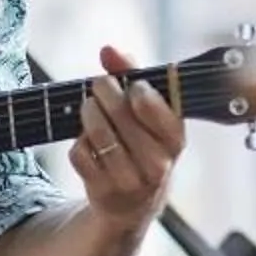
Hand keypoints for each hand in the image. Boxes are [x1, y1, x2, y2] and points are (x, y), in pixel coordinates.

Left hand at [72, 43, 184, 231]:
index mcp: (176, 142)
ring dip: (89, 113)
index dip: (141, 93)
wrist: (131, 206)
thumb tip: (108, 49)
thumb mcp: (148, 115)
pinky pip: (81, 154)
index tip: (132, 85)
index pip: (160, 112)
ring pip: (100, 135)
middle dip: (106, 93)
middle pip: (123, 117)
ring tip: (89, 106)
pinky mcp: (103, 192)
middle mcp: (158, 165)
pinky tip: (87, 140)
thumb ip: (132, 76)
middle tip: (99, 84)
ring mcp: (130, 181)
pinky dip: (78, 141)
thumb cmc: (142, 146)